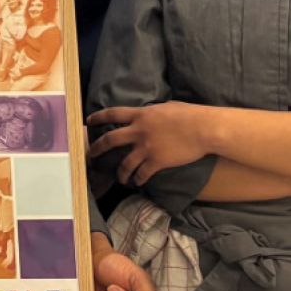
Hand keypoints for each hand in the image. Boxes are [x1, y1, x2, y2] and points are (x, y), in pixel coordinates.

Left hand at [87, 103, 214, 187]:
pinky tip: (138, 183)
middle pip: (111, 139)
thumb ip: (152, 112)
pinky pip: (143, 173)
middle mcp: (138, 131)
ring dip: (120, 172)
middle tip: (91, 155)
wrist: (202, 129)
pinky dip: (139, 179)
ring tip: (119, 178)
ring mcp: (147, 147)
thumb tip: (149, 114)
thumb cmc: (188, 114)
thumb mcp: (165, 107)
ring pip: (125, 162)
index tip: (89, 121)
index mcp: (140, 114)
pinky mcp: (157, 161)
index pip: (113, 114)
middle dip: (98, 148)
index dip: (99, 117)